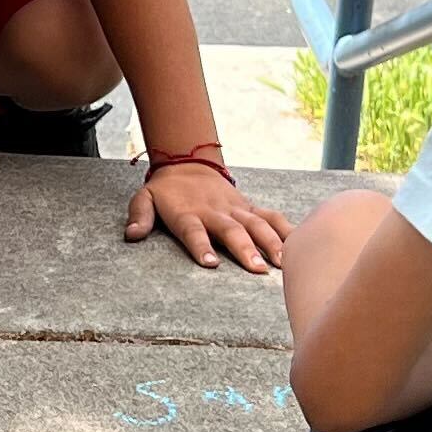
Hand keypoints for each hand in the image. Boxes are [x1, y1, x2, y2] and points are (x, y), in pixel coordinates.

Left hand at [127, 161, 288, 271]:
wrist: (187, 162)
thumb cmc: (166, 190)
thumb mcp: (144, 199)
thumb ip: (139, 216)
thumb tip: (131, 234)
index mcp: (187, 212)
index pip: (193, 231)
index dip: (201, 246)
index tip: (209, 263)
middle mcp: (214, 211)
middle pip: (231, 230)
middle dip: (245, 249)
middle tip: (257, 270)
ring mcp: (235, 208)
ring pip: (256, 224)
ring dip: (270, 243)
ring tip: (282, 263)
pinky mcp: (249, 207)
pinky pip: (270, 216)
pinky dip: (286, 228)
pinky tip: (300, 244)